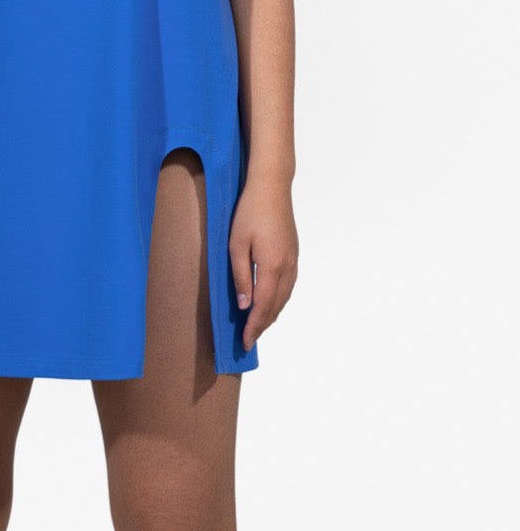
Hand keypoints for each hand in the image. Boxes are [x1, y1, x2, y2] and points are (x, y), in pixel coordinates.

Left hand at [228, 174, 298, 353]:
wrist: (272, 188)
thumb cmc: (249, 213)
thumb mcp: (236, 244)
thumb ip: (241, 276)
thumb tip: (245, 305)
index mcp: (272, 267)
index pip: (262, 307)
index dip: (254, 327)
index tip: (245, 342)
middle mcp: (287, 268)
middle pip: (276, 306)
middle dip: (263, 325)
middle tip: (249, 340)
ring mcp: (293, 261)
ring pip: (284, 297)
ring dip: (272, 314)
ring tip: (258, 325)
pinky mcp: (294, 254)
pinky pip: (288, 286)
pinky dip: (279, 300)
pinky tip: (270, 301)